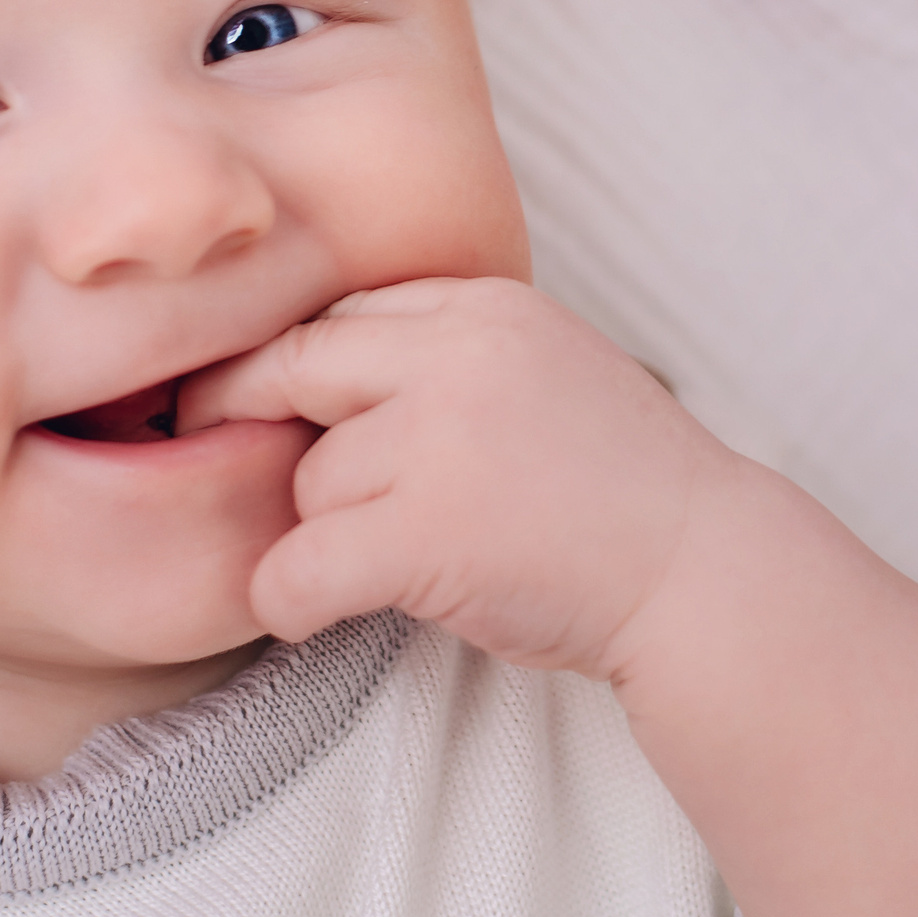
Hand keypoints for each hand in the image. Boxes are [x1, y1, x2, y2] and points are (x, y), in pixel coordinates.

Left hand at [176, 276, 738, 679]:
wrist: (707, 574)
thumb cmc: (623, 490)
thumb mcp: (545, 369)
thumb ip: (449, 356)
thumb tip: (315, 372)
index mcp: (487, 305)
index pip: (345, 313)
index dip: (293, 366)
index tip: (262, 405)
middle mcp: (459, 353)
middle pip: (295, 368)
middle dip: (242, 412)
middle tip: (210, 451)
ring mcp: (442, 440)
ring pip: (307, 480)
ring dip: (326, 529)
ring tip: (392, 560)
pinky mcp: (427, 533)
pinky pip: (298, 565)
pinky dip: (287, 597)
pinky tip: (307, 611)